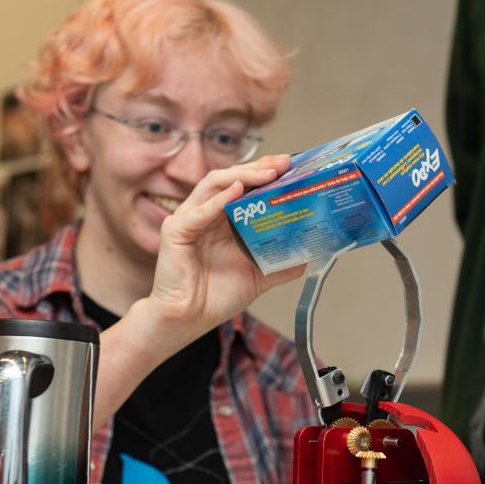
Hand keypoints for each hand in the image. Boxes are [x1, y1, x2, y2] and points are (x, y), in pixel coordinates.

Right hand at [144, 155, 304, 336]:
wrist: (189, 319)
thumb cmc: (215, 296)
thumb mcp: (258, 276)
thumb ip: (282, 264)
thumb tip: (310, 255)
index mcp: (224, 220)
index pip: (246, 187)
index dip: (266, 174)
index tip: (291, 168)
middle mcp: (207, 213)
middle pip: (232, 179)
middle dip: (259, 168)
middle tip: (284, 164)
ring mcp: (189, 219)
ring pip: (214, 185)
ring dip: (242, 176)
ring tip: (266, 174)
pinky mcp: (175, 231)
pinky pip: (197, 212)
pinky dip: (217, 200)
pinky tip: (237, 191)